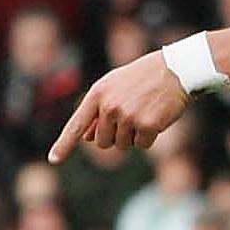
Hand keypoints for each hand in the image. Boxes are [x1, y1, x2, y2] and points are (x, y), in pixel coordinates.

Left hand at [50, 52, 189, 161]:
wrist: (175, 70)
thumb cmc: (142, 78)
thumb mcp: (114, 87)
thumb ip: (98, 111)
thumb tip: (85, 138)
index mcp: (98, 94)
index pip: (76, 125)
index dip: (64, 145)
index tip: (53, 160)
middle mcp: (109, 106)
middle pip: (102, 142)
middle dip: (115, 135)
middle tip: (131, 114)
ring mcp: (127, 116)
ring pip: (122, 146)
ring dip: (133, 136)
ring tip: (144, 112)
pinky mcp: (146, 125)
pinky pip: (142, 145)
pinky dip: (150, 137)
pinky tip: (156, 117)